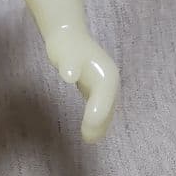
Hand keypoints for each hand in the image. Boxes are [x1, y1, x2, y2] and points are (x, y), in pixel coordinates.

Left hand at [45, 27, 118, 142]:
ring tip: (89, 139)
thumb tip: (69, 76)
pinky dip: (96, 117)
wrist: (67, 35)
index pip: (104, 99)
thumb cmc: (66, 46)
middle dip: (100, 123)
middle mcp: (110, 80)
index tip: (87, 129)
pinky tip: (88, 127)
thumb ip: (68, 66)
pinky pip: (100, 105)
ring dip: (100, 124)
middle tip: (88, 140)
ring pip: (106, 108)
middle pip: (108, 106)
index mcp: (107, 75)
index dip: (98, 115)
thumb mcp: (66, 55)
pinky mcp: (96, 86)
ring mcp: (105, 84)